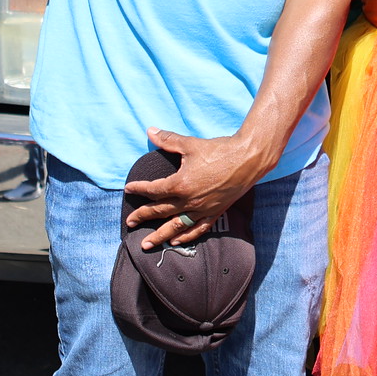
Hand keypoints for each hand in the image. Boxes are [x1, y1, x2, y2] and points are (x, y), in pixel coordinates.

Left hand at [123, 127, 266, 250]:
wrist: (248, 158)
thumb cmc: (219, 150)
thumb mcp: (190, 144)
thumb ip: (168, 140)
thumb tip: (150, 131)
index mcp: (180, 184)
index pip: (153, 190)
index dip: (139, 189)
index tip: (129, 189)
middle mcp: (189, 200)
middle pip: (160, 211)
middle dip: (142, 216)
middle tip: (130, 221)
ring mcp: (202, 209)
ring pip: (176, 226)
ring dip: (160, 236)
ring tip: (146, 244)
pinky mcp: (215, 212)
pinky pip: (197, 228)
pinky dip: (186, 236)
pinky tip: (176, 241)